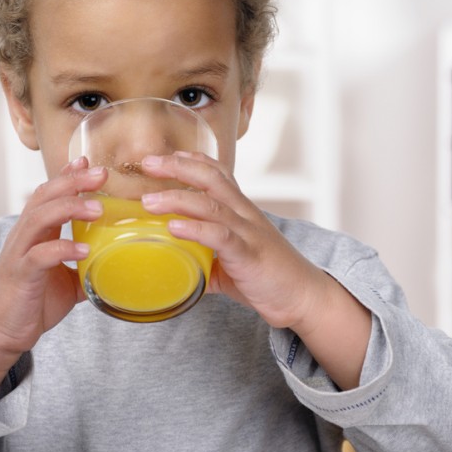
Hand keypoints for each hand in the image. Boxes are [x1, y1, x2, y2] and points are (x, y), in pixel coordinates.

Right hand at [0, 157, 105, 391]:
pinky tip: (84, 250)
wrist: (1, 333)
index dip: (66, 176)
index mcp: (35, 233)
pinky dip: (62, 249)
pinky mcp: (19, 275)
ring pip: (39, 218)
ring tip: (98, 209)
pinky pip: (39, 256)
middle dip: (72, 182)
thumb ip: (86, 266)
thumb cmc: (32, 302)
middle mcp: (24, 237)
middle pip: (44, 197)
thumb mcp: (66, 280)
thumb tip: (118, 264)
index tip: (89, 162)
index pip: (48, 194)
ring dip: (68, 209)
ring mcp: (19, 254)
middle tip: (101, 174)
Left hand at [139, 151, 329, 328]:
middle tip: (147, 163)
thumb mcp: (233, 263)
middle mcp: (245, 214)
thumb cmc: (270, 278)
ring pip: (211, 204)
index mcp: (242, 211)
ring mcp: (248, 232)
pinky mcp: (249, 255)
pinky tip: (173, 227)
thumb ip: (208, 259)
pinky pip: (220, 236)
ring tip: (149, 202)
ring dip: (177, 198)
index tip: (166, 155)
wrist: (304, 296)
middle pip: (211, 178)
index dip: (192, 160)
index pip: (218, 173)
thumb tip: (180, 265)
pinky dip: (195, 229)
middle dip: (177, 166)